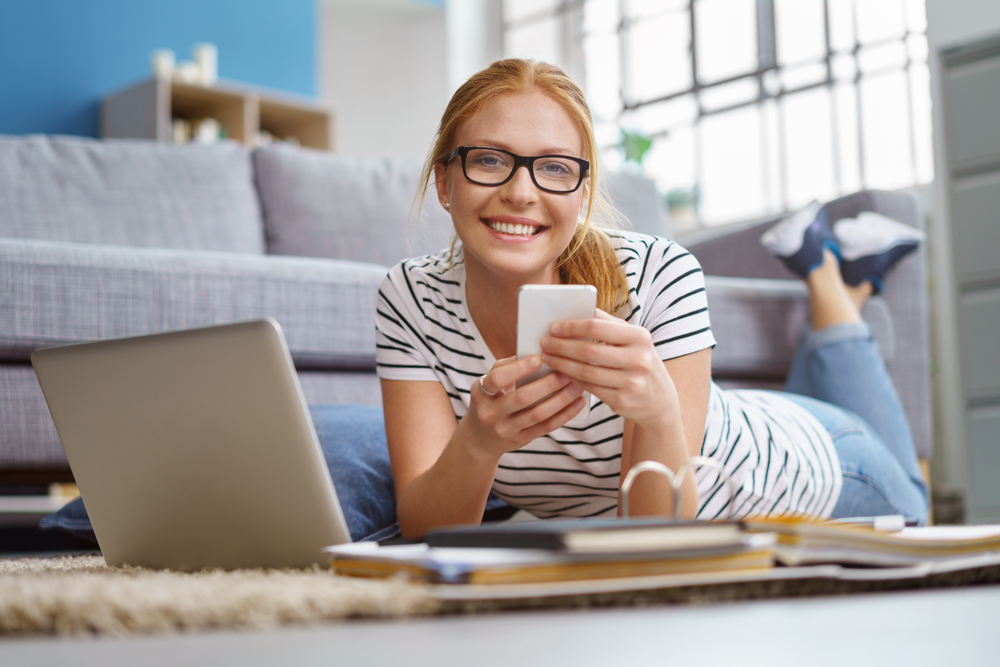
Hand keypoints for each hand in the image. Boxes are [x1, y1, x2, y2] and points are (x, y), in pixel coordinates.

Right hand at [466, 355, 585, 458]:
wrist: (480, 438)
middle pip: (522, 397)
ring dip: (561, 399)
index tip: (539, 358)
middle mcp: (490, 413)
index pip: (498, 379)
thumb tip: (537, 353)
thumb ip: (508, 368)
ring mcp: (505, 429)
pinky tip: (577, 403)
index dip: (519, 369)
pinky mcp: (520, 440)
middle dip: (548, 384)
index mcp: (481, 393)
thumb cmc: (490, 401)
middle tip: (566, 372)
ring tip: (576, 386)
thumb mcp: (489, 385)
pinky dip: (564, 414)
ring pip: (537, 414)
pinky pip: (546, 427)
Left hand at [540, 310, 680, 428]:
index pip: (597, 326)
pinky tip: (561, 372)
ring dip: (561, 364)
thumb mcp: (633, 339)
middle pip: (588, 350)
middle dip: (561, 346)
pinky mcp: (622, 401)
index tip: (554, 327)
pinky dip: (571, 379)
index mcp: (639, 337)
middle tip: (544, 343)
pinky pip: (589, 388)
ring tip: (548, 357)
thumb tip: (578, 307)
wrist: (660, 400)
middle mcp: (638, 359)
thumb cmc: (639, 361)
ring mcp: (631, 382)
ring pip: (586, 371)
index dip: (572, 326)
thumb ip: (609, 324)